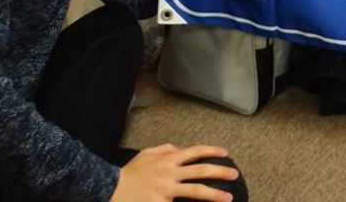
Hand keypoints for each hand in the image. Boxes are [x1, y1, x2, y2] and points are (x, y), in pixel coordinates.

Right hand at [110, 143, 237, 201]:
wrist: (110, 190)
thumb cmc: (129, 173)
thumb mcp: (146, 154)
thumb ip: (164, 149)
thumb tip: (179, 148)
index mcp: (168, 159)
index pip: (196, 151)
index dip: (212, 151)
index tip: (226, 153)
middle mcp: (170, 173)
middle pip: (201, 170)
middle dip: (221, 171)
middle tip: (235, 175)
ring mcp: (167, 190)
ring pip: (196, 190)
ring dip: (214, 194)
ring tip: (228, 197)